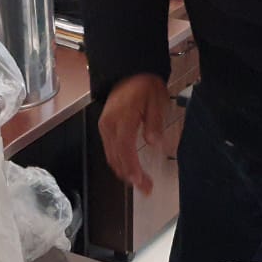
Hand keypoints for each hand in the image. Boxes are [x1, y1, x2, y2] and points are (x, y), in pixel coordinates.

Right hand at [98, 73, 167, 195]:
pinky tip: (130, 170)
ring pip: (112, 158)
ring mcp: (105, 128)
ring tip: (140, 183)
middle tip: (146, 189)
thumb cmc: (143, 84)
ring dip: (125, 173)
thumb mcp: (156, 100)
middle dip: (131, 177)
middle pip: (117, 158)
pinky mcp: (105, 128)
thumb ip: (154, 122)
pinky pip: (110, 151)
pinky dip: (119, 164)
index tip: (141, 182)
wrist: (128, 72)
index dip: (133, 169)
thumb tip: (154, 142)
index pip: (125, 150)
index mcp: (122, 119)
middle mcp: (109, 126)